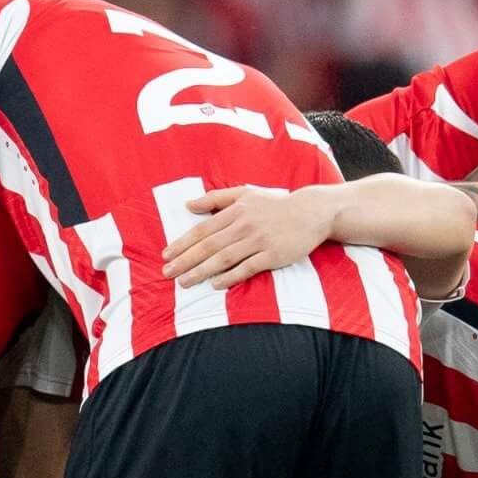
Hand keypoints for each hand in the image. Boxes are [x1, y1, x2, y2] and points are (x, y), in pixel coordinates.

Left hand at [163, 185, 339, 288]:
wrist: (311, 212)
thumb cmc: (276, 204)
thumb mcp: (246, 193)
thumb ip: (216, 198)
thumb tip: (189, 204)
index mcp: (235, 210)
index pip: (203, 229)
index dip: (182, 243)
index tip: (166, 255)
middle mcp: (244, 225)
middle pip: (209, 245)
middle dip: (185, 260)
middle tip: (167, 273)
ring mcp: (258, 241)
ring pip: (224, 258)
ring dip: (201, 271)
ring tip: (184, 282)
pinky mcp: (273, 255)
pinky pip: (247, 268)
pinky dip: (230, 276)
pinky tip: (215, 284)